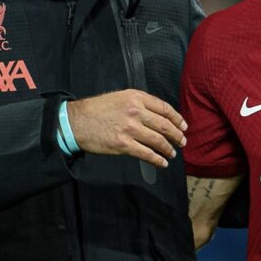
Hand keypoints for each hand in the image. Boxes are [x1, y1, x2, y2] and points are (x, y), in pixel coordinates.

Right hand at [66, 90, 187, 166]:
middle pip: (165, 125)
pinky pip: (146, 153)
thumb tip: (158, 116)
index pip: (164, 108)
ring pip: (158, 140)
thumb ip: (139, 103)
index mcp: (136, 97)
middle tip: (182, 141)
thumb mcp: (120, 97)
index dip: (177, 118)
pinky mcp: (123, 145)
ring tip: (172, 153)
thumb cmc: (98, 109)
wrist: (77, 121)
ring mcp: (130, 128)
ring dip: (168, 148)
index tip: (183, 126)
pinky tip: (162, 163)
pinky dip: (157, 160)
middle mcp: (135, 111)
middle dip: (177, 135)